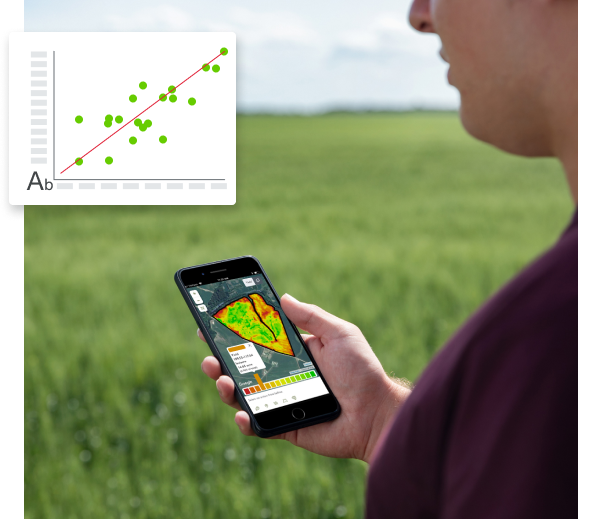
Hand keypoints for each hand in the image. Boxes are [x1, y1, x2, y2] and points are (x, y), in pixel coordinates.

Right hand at [199, 294, 410, 462]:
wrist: (377, 413)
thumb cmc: (362, 371)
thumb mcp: (339, 333)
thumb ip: (311, 316)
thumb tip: (283, 297)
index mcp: (293, 353)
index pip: (257, 341)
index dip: (233, 333)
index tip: (211, 322)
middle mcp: (282, 376)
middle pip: (242, 368)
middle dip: (220, 360)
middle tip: (209, 354)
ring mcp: (280, 401)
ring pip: (242, 396)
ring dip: (225, 387)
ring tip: (221, 379)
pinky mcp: (283, 427)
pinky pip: (258, 426)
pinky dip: (245, 422)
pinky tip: (242, 414)